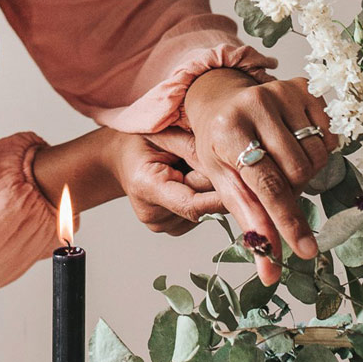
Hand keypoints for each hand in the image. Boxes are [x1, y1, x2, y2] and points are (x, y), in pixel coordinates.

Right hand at [111, 130, 225, 235]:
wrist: (119, 158)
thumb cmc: (140, 141)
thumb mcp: (164, 134)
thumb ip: (193, 148)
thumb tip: (226, 165)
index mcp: (146, 187)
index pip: (192, 204)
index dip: (220, 198)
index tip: (244, 188)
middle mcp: (152, 214)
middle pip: (203, 205)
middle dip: (215, 184)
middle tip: (216, 161)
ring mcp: (161, 224)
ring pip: (204, 210)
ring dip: (207, 190)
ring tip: (190, 167)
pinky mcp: (171, 227)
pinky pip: (199, 213)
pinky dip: (200, 196)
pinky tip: (187, 179)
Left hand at [184, 69, 339, 284]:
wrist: (222, 100)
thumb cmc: (220, 145)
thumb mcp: (223, 182)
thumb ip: (249, 222)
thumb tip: (270, 273)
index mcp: (227, 129)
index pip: (266, 184)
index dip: (287, 220)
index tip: (305, 251)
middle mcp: (255, 104)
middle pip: (297, 172)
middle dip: (291, 191)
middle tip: (274, 186)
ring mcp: (281, 91)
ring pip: (317, 156)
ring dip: (304, 173)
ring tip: (281, 164)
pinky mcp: (303, 86)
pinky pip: (328, 136)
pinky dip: (317, 151)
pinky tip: (294, 144)